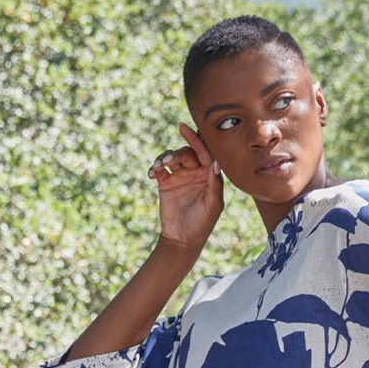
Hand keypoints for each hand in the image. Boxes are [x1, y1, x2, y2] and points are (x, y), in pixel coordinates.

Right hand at [147, 122, 222, 248]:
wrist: (182, 239)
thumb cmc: (202, 224)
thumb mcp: (213, 205)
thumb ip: (215, 184)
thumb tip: (216, 162)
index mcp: (209, 175)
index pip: (204, 152)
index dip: (196, 138)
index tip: (184, 128)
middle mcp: (195, 172)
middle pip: (187, 153)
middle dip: (178, 154)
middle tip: (170, 162)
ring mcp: (180, 176)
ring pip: (172, 158)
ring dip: (164, 158)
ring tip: (160, 166)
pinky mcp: (165, 183)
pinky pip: (159, 169)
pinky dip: (155, 168)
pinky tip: (152, 174)